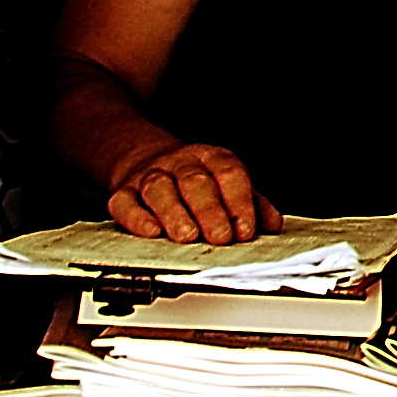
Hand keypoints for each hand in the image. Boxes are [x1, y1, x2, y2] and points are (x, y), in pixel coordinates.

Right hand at [107, 142, 281, 245]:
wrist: (147, 159)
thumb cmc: (197, 180)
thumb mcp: (229, 184)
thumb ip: (252, 203)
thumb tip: (272, 224)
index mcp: (212, 159)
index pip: (229, 173)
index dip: (239, 201)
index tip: (246, 230)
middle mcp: (180, 163)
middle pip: (195, 182)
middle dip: (210, 211)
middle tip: (220, 238)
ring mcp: (150, 175)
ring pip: (159, 189)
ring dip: (174, 214)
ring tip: (188, 236)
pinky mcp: (123, 191)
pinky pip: (125, 202)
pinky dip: (136, 218)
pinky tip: (151, 232)